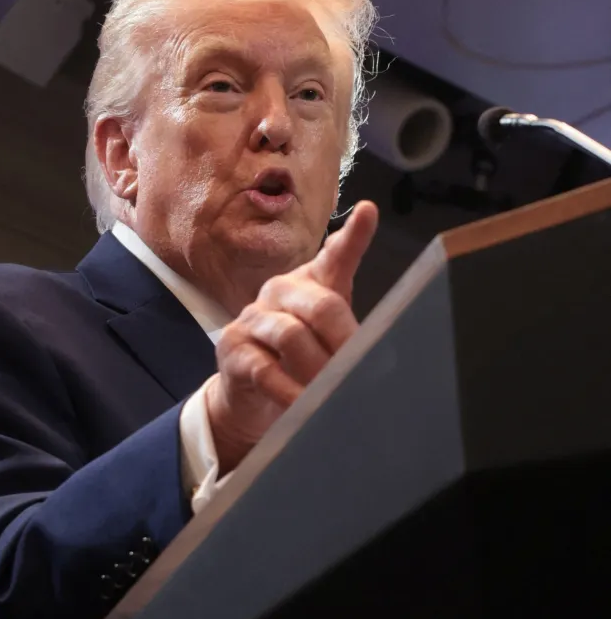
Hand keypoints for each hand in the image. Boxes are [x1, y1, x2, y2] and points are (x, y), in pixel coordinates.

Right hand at [205, 200, 378, 474]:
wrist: (249, 396)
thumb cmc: (297, 361)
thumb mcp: (328, 340)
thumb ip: (351, 327)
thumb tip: (386, 329)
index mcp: (309, 283)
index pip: (334, 256)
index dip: (353, 237)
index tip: (368, 213)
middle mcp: (279, 290)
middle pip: (320, 306)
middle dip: (345, 342)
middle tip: (362, 371)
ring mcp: (252, 318)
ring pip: (291, 337)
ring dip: (318, 370)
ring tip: (334, 393)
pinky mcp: (233, 349)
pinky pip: (266, 369)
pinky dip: (289, 391)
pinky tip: (303, 405)